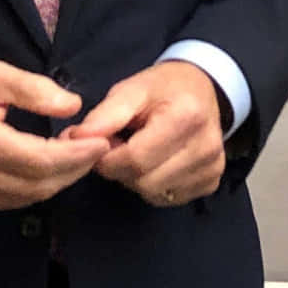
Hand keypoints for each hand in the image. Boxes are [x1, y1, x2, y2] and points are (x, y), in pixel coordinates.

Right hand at [0, 61, 109, 214]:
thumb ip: (34, 89)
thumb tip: (74, 106)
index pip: (40, 160)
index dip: (76, 155)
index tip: (101, 141)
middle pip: (41, 185)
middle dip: (75, 168)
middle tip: (96, 146)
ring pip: (31, 197)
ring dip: (60, 178)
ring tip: (78, 153)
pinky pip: (16, 201)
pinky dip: (40, 185)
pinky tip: (52, 166)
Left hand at [62, 60, 225, 207]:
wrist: (201, 88)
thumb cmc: (163, 88)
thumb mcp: (131, 90)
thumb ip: (103, 116)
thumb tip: (74, 140)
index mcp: (185, 118)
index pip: (135, 159)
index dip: (108, 157)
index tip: (101, 144)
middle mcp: (205, 147)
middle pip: (145, 181)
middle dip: (122, 168)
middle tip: (121, 145)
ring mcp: (212, 168)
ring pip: (155, 194)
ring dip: (137, 178)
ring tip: (139, 151)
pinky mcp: (212, 182)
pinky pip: (169, 198)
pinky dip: (155, 186)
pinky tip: (156, 163)